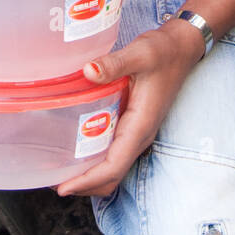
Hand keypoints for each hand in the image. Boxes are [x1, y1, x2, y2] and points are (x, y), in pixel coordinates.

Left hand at [53, 19, 205, 197]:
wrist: (182, 48)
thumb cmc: (163, 52)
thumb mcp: (140, 54)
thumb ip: (114, 63)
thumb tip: (89, 70)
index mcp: (140, 126)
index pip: (113, 167)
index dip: (87, 180)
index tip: (62, 186)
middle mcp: (140, 135)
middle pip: (111, 176)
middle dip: (84, 185)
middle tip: (52, 181)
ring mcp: (137, 132)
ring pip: (113, 167)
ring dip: (89, 175)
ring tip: (59, 170)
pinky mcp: (134, 125)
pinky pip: (114, 153)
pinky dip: (95, 160)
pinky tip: (76, 148)